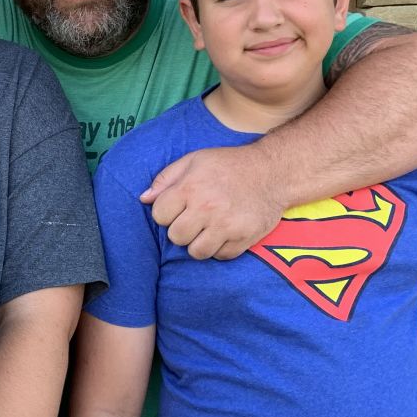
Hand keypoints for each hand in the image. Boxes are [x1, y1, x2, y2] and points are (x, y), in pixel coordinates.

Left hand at [140, 144, 282, 259]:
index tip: (179, 206)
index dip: (166, 211)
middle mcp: (207, 208)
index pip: (160, 215)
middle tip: (194, 218)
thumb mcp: (194, 160)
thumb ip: (166, 178)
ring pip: (196, 252)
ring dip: (199, 242)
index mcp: (191, 188)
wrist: (272, 171)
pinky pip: (220, 256)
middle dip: (181, 229)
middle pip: (176, 237)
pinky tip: (225, 232)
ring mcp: (227, 226)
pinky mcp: (244, 239)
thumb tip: (144, 199)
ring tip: (208, 228)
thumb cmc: (229, 165)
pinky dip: (220, 248)